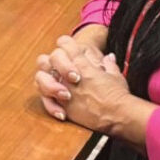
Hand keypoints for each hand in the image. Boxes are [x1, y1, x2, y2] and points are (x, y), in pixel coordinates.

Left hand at [34, 34, 149, 141]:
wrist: (117, 116)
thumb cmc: (118, 95)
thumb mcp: (115, 75)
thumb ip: (109, 65)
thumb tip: (108, 58)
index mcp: (83, 64)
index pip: (65, 43)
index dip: (65, 45)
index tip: (69, 50)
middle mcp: (69, 75)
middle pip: (51, 57)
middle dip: (54, 60)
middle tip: (64, 69)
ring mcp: (63, 90)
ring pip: (41, 77)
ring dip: (47, 80)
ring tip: (59, 87)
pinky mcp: (62, 106)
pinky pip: (46, 100)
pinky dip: (50, 101)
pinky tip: (60, 103)